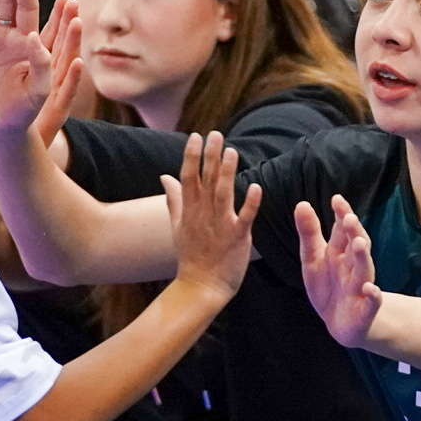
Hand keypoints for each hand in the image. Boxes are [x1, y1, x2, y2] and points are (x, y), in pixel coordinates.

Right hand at [163, 132, 261, 303]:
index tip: (196, 136)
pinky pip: (244, 218)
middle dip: (209, 156)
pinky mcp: (237, 238)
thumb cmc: (191, 255)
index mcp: (189, 211)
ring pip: (222, 194)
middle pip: (205, 180)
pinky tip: (256, 186)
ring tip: (231, 151)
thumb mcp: (177, 225)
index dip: (192, 156)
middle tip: (216, 134)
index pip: (189, 177)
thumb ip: (173, 199)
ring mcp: (220, 226)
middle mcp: (203, 215)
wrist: (201, 286)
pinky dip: (250, 202)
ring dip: (226, 172)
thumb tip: (164, 176)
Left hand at [296, 195, 381, 347]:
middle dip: (354, 232)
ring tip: (358, 243)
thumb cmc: (328, 286)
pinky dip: (373, 296)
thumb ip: (309, 233)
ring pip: (364, 269)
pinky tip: (370, 289)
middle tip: (349, 218)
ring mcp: (360, 287)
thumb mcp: (313, 259)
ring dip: (362, 256)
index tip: (336, 199)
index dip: (341, 215)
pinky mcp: (365, 310)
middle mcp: (352, 266)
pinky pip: (371, 302)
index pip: (342, 230)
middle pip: (356, 246)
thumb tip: (301, 203)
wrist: (341, 324)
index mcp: (339, 253)